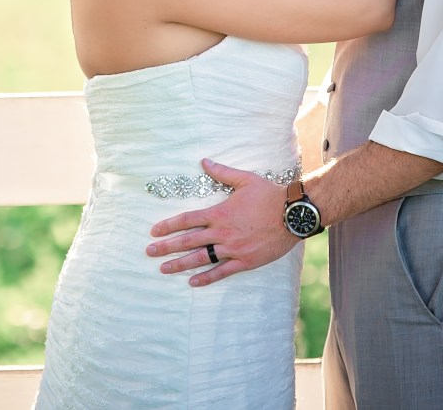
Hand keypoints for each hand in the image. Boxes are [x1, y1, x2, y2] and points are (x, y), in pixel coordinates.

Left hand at [144, 159, 299, 286]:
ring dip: (180, 264)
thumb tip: (204, 161)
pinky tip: (193, 281)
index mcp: (219, 213)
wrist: (292, 214)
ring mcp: (233, 248)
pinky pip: (222, 272)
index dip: (169, 226)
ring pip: (201, 258)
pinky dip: (206, 277)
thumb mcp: (244, 180)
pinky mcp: (245, 261)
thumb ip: (221, 172)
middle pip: (188, 241)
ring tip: (164, 268)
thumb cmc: (269, 195)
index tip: (154, 231)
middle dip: (167, 247)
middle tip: (150, 252)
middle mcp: (222, 232)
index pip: (187, 220)